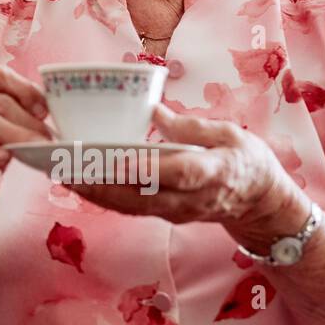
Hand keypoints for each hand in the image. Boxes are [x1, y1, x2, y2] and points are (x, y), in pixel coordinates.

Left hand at [63, 105, 306, 245]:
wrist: (261, 202)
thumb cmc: (245, 159)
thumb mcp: (229, 133)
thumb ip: (190, 126)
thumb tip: (152, 109)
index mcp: (215, 172)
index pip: (181, 173)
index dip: (149, 168)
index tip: (119, 159)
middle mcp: (193, 198)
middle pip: (144, 195)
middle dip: (104, 183)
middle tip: (69, 165)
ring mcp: (178, 212)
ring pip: (132, 206)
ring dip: (96, 192)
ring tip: (62, 172)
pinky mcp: (166, 215)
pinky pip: (131, 209)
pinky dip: (104, 197)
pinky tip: (78, 182)